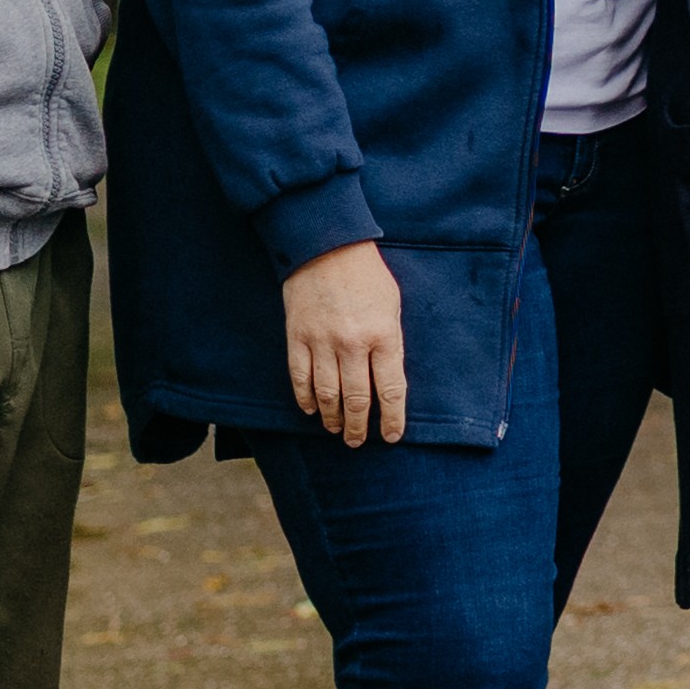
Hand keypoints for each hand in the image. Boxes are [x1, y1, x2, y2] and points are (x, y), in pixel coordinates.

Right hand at [281, 240, 407, 443]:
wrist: (326, 247)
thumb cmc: (367, 276)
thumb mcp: (392, 306)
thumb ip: (390, 342)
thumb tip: (388, 379)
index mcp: (384, 335)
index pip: (391, 390)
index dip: (392, 418)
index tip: (391, 436)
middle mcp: (353, 344)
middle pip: (357, 399)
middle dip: (359, 426)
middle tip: (358, 441)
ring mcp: (322, 342)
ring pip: (327, 394)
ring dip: (333, 417)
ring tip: (337, 430)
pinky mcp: (297, 337)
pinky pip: (300, 377)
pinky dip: (305, 398)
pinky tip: (312, 409)